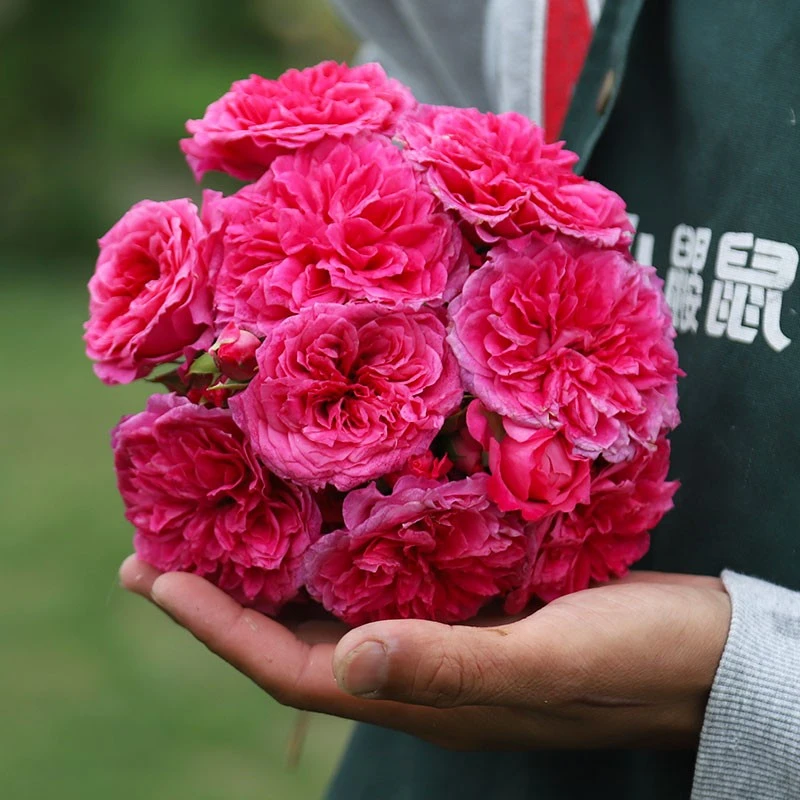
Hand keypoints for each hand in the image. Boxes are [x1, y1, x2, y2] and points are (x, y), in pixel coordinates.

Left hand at [120, 556, 729, 750]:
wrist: (707, 655)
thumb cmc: (638, 662)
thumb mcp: (550, 663)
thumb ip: (452, 667)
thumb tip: (347, 662)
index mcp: (423, 694)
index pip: (291, 670)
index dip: (218, 628)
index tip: (155, 578)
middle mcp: (418, 669)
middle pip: (295, 639)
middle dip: (222, 599)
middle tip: (159, 550)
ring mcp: (445, 635)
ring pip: (334, 607)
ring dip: (273, 573)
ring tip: (221, 524)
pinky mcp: (474, 601)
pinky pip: (384, 579)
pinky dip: (341, 552)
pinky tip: (327, 513)